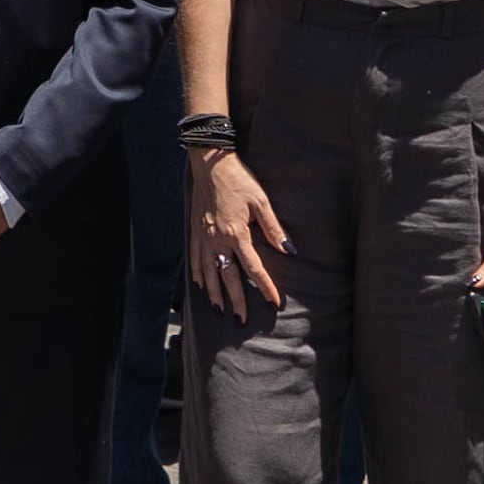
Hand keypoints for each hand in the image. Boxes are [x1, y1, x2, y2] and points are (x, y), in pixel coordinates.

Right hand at [192, 149, 287, 315]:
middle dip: (236, 300)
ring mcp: (203, 237)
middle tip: (241, 320)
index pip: (253, 268)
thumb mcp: (261, 201)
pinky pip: (195, 259)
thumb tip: (289, 251)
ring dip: (215, 294)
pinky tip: (202, 285)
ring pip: (208, 272)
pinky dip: (198, 274)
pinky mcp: (195, 231)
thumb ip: (273, 229)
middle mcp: (217, 240)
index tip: (273, 302)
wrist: (210, 163)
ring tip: (220, 310)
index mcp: (236, 233)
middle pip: (228, 277)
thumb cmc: (239, 180)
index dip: (264, 286)